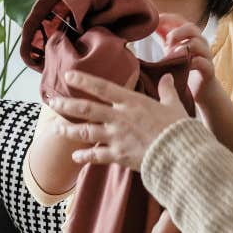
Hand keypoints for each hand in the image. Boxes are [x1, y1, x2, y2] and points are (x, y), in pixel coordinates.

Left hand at [48, 70, 188, 170]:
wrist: (180, 154)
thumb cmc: (179, 129)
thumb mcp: (174, 105)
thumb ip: (167, 90)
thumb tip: (169, 76)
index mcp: (132, 102)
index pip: (102, 88)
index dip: (83, 81)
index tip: (68, 76)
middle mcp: (119, 117)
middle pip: (86, 109)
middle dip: (67, 105)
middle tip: (52, 102)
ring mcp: (117, 137)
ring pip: (86, 132)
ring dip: (69, 130)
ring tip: (55, 129)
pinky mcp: (119, 155)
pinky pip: (97, 156)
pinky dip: (85, 157)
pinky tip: (75, 157)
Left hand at [157, 12, 222, 106]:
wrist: (200, 89)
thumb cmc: (186, 67)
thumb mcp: (173, 50)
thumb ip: (164, 38)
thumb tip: (151, 25)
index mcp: (189, 35)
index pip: (179, 20)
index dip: (167, 19)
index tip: (154, 23)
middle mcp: (199, 42)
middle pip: (191, 27)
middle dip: (177, 32)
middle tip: (167, 42)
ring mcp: (205, 55)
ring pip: (198, 43)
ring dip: (183, 48)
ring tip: (172, 56)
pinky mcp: (208, 69)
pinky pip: (202, 62)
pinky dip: (192, 63)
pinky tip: (183, 67)